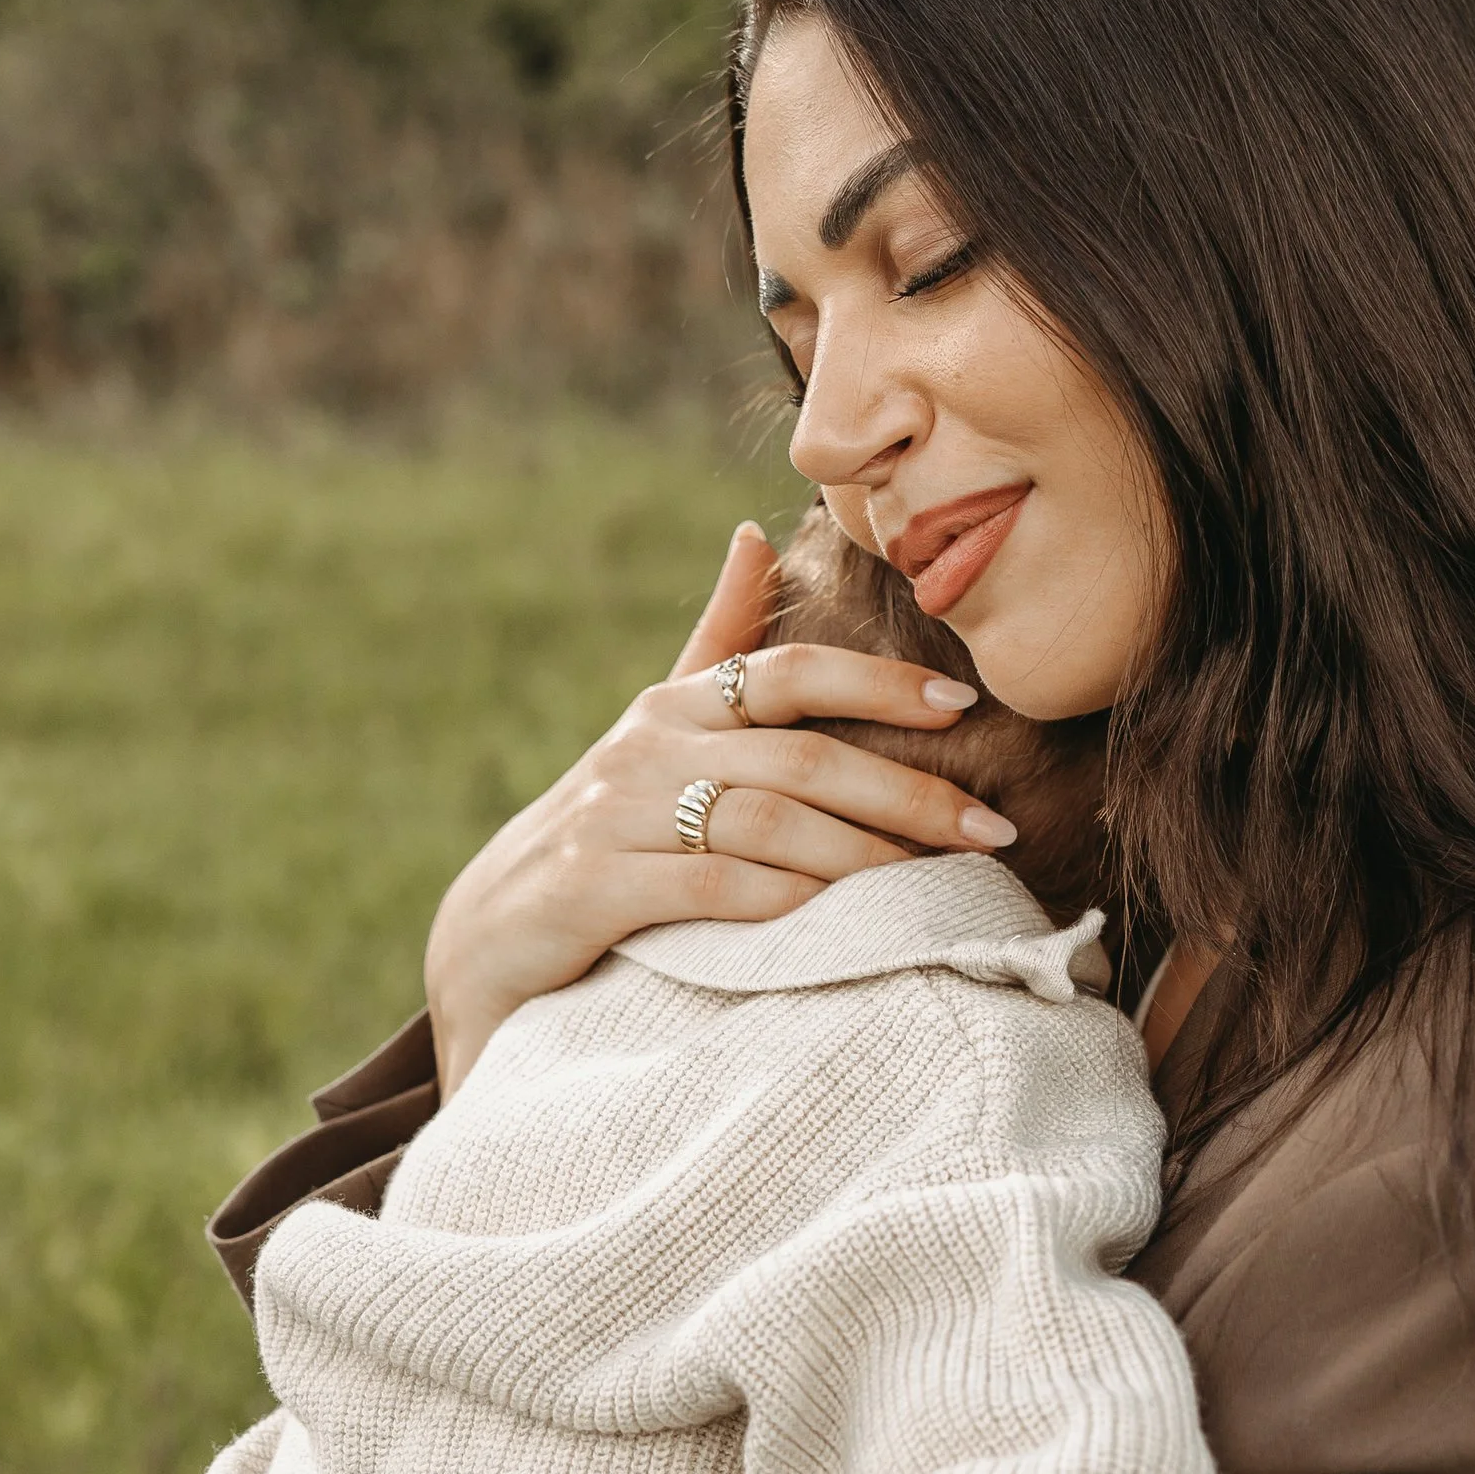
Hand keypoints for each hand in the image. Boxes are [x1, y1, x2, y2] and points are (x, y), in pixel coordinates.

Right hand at [423, 520, 1014, 1091]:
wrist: (486, 939)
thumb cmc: (600, 835)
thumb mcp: (655, 735)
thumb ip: (712, 643)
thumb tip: (755, 534)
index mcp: (673, 706)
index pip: (790, 671)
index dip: (880, 683)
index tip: (961, 707)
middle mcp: (644, 748)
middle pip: (800, 757)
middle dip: (907, 793)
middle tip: (988, 830)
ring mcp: (613, 817)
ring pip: (768, 824)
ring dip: (864, 857)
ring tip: (937, 887)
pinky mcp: (592, 889)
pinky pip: (713, 890)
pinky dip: (787, 904)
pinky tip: (843, 924)